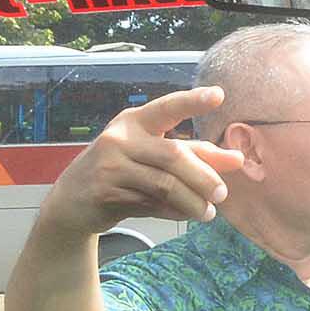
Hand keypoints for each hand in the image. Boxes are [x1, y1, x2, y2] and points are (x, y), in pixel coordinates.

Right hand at [38, 87, 244, 239]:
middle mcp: (120, 139)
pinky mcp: (106, 193)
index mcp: (135, 121)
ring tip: (208, 212)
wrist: (72, 201)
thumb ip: (194, 155)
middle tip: (223, 193)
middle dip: (203, 176)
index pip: (167, 108)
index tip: (218, 95)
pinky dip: (173, 212)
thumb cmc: (120, 170)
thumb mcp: (152, 155)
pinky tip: (184, 214)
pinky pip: (151, 204)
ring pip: (165, 185)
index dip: (192, 101)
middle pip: (173, 156)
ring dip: (192, 201)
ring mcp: (110, 166)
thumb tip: (237, 160)